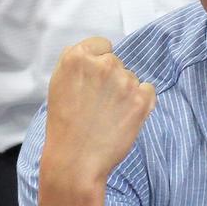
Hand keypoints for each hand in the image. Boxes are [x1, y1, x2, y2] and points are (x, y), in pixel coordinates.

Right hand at [39, 38, 154, 190]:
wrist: (75, 161)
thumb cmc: (64, 127)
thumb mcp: (57, 85)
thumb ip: (75, 63)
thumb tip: (92, 53)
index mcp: (77, 57)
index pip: (101, 44)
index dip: (98, 62)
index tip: (94, 80)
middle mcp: (102, 64)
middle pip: (116, 62)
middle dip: (110, 79)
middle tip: (97, 104)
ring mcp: (123, 81)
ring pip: (131, 78)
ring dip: (124, 92)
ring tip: (107, 116)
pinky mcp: (140, 99)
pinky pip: (148, 90)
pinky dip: (141, 102)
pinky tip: (124, 117)